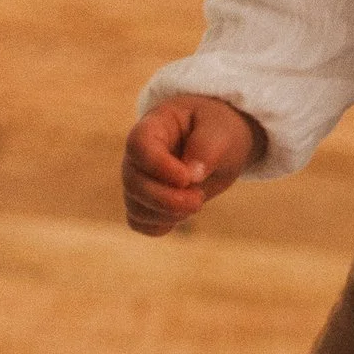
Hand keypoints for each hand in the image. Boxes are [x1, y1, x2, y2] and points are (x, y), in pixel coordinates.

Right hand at [123, 94, 263, 235]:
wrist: (217, 143)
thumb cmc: (215, 130)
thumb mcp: (220, 131)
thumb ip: (206, 149)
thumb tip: (192, 176)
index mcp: (153, 127)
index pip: (139, 146)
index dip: (160, 167)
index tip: (187, 179)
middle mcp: (137, 155)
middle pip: (134, 183)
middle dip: (168, 200)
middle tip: (198, 199)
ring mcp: (138, 180)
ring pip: (135, 207)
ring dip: (168, 215)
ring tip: (195, 201)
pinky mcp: (144, 202)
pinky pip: (139, 223)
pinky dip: (161, 226)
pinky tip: (182, 214)